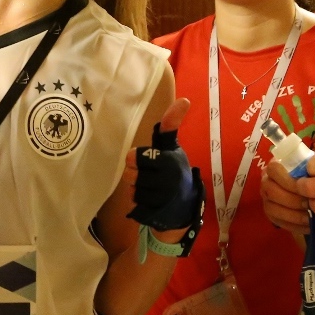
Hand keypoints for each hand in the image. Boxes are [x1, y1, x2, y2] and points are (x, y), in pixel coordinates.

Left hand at [126, 98, 203, 231]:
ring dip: (137, 188)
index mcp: (170, 161)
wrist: (184, 206)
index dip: (134, 159)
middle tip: (148, 174)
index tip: (139, 159)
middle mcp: (167, 180)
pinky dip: (139, 202)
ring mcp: (162, 199)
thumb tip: (183, 100)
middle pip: (129, 173)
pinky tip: (151, 200)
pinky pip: (134, 204)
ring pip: (131, 189)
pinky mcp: (155, 214)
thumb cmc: (175, 170)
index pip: (134, 157)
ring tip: (152, 187)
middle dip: (135, 174)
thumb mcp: (172, 147)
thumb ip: (170, 126)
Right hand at [261, 161, 310, 234]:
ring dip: (293, 215)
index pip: (274, 170)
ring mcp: (266, 199)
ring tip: (310, 217)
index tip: (307, 188)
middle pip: (272, 191)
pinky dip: (294, 225)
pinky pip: (278, 222)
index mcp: (275, 165)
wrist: (311, 189)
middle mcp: (266, 181)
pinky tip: (308, 226)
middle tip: (310, 205)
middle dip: (292, 200)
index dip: (289, 180)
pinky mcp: (271, 214)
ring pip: (273, 209)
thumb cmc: (313, 173)